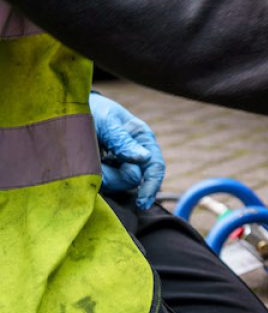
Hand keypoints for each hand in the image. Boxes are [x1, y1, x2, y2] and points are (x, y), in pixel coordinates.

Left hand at [89, 92, 165, 209]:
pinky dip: (89, 177)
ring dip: (98, 175)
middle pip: (132, 180)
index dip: (150, 186)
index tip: (141, 202)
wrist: (67, 110)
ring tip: (85, 155)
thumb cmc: (91, 110)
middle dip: (114, 176)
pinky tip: (81, 163)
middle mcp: (134, 155)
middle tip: (93, 158)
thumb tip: (144, 158)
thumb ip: (122, 140)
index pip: (155, 167)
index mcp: (142, 139)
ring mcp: (117, 166)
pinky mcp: (101, 173)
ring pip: (114, 184)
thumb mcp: (107, 121)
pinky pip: (99, 184)